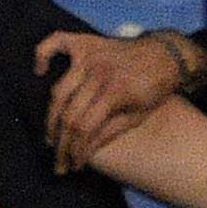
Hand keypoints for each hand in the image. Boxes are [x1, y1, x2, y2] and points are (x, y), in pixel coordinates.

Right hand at [35, 28, 191, 172]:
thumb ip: (108, 134)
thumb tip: (82, 154)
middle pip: (68, 114)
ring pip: (58, 91)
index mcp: (115, 92)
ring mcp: (90, 55)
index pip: (84, 128)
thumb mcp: (137, 116)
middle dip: (61, 142)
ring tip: (51, 135)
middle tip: (59, 158)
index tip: (73, 164)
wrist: (167, 55)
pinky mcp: (86, 42)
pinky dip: (43, 54)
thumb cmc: (155, 89)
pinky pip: (56, 42)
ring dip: (51, 117)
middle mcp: (99, 73)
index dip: (76, 150)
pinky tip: (40, 71)